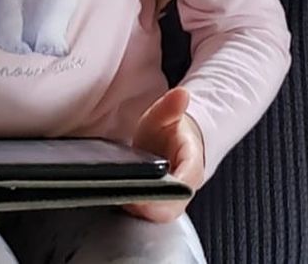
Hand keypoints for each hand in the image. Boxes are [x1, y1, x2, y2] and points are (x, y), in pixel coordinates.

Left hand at [124, 86, 205, 221]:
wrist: (175, 142)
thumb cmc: (171, 130)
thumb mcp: (168, 115)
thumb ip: (172, 106)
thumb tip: (182, 94)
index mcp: (191, 165)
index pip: (184, 183)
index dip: (169, 190)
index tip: (151, 190)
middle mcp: (183, 187)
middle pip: (170, 208)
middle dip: (150, 207)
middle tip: (126, 198)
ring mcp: (171, 198)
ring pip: (159, 214)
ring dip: (139, 210)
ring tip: (117, 197)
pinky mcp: (156, 203)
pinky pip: (147, 213)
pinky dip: (134, 208)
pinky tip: (116, 198)